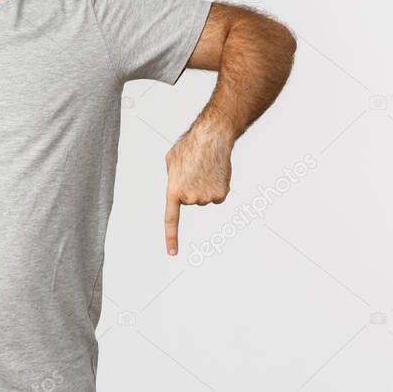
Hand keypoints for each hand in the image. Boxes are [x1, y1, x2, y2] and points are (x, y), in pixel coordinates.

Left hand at [164, 122, 232, 255]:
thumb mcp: (171, 162)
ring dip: (204, 185)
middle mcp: (190, 199)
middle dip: (191, 187)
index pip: (171, 220)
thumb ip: (172, 178)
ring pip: (204, 197)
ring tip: (203, 169)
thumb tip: (177, 188)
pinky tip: (214, 173)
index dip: (171, 238)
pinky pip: (216, 195)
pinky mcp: (221, 195)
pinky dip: (216, 185)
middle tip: (193, 171)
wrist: (211, 139)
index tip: (172, 253)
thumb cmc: (189, 147)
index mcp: (174, 191)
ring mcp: (207, 198)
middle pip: (190, 200)